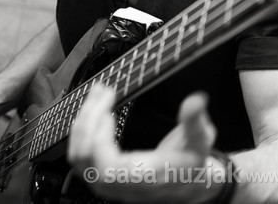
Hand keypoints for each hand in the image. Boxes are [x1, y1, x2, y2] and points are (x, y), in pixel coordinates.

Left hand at [68, 83, 222, 202]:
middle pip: (85, 157)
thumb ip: (195, 121)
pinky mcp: (101, 176)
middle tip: (102, 91)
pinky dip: (83, 132)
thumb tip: (196, 100)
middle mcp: (119, 185)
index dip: (99, 138)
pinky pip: (80, 156)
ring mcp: (107, 183)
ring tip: (97, 96)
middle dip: (89, 118)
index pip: (106, 166)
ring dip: (83, 122)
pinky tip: (94, 112)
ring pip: (78, 156)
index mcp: (141, 178)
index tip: (108, 111)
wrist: (188, 183)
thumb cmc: (191, 164)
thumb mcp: (199, 141)